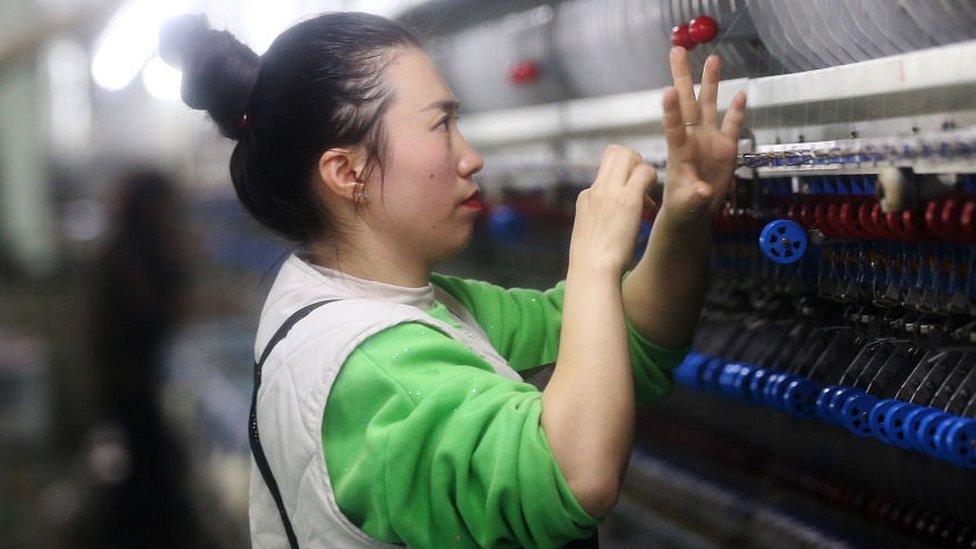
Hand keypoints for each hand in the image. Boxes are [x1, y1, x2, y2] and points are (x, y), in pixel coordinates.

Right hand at [569, 144, 657, 275]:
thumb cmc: (593, 261)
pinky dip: (653, 182)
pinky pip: (645, 172)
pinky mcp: (627, 200)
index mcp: (586, 197)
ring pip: (629, 155)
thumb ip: (599, 216)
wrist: (592, 270)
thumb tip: (612, 215)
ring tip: (646, 200)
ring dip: (644, 171)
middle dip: (635, 163)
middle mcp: (596, 189)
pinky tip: (650, 208)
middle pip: (616, 151)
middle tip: (642, 188)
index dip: (622, 171)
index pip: (605, 165)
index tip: (630, 190)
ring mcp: (610, 192)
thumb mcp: (589, 232)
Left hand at [661, 47, 746, 225]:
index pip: (674, 127)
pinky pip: (732, 124)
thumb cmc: (683, 208)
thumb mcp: (686, 205)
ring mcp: (709, 140)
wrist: (694, 212)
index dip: (671, 110)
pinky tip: (741, 93)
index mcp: (679, 151)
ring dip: (710, 82)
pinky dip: (737, 110)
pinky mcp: (725, 147)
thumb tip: (702, 191)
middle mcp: (693, 139)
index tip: (667, 90)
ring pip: (709, 105)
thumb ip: (694, 197)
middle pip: (687, 102)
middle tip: (677, 50)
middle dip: (682, 76)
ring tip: (712, 58)